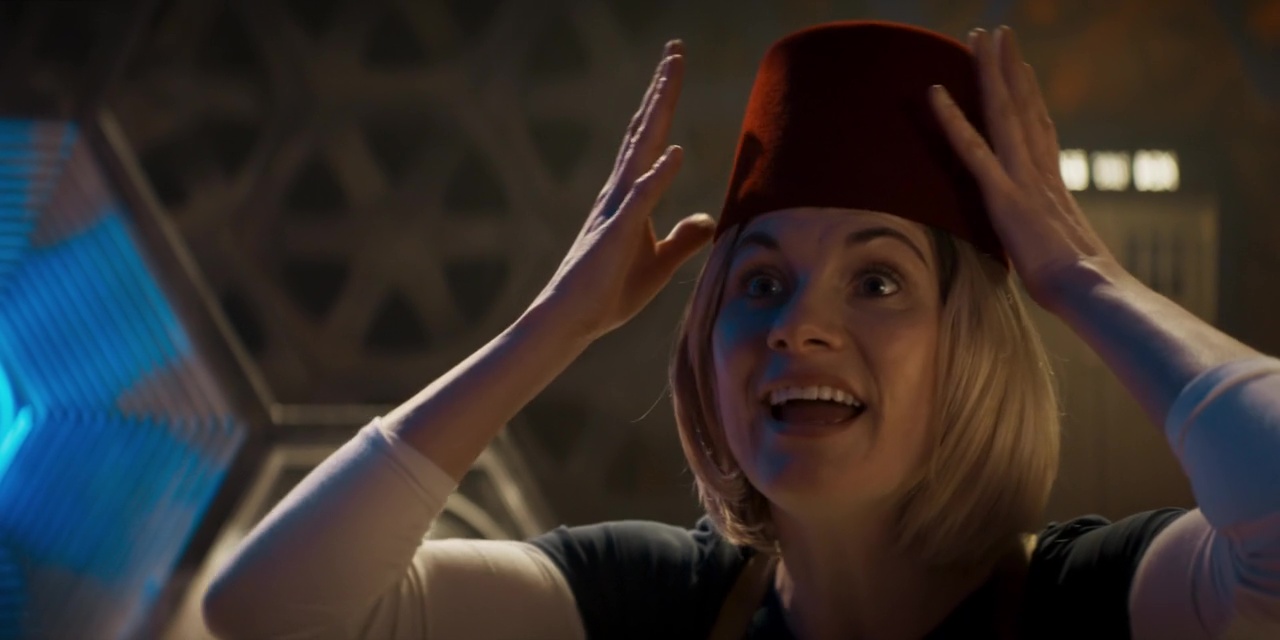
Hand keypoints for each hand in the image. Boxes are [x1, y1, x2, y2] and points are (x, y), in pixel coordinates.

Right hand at [526, 40, 715, 342]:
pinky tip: (673, 152)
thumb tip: (709, 219)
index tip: (675, 66)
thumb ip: (683, 238)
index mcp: (630, 196)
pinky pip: (640, 199)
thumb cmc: (610, 292)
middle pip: (645, 130)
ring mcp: (617, 209)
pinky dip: (657, 175)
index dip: (664, 102)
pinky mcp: (616, 234)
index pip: (651, 139)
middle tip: (675, 50)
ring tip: (671, 76)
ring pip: (640, 150)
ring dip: (657, 112)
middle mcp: (620, 192)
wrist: (573, 322)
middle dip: (662, 89)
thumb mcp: (661, 262)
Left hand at [929, 26, 1122, 310]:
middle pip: (1023, 108)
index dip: (1030, 98)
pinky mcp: (1003, 195)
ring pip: (1002, 113)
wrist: (1091, 293)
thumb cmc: (1079, 288)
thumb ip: (1049, 240)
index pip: (1040, 130)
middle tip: (999, 34)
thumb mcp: (1060, 256)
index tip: (1022, 71)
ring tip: (980, 36)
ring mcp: (1022, 179)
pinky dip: (952, 119)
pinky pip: (972, 149)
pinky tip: (934, 92)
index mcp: (1053, 185)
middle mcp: (1040, 172)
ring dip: (988, 72)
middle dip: (1009, 68)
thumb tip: (1051, 252)